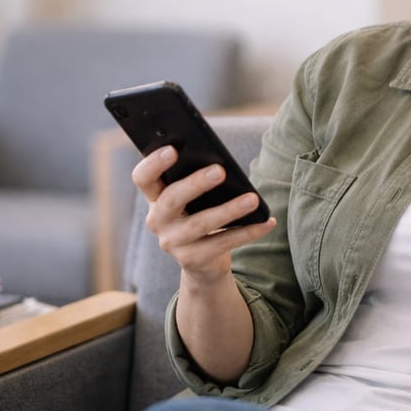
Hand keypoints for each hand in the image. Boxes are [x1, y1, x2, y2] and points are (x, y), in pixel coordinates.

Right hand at [133, 145, 275, 284]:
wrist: (202, 261)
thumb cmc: (199, 214)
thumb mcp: (193, 198)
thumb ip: (197, 179)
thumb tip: (222, 165)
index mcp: (154, 197)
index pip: (143, 177)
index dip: (154, 163)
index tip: (173, 149)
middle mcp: (157, 220)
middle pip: (171, 199)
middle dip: (195, 184)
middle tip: (220, 171)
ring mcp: (172, 243)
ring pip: (200, 224)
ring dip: (229, 210)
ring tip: (253, 199)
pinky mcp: (192, 260)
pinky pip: (222, 243)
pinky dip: (248, 231)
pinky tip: (267, 221)